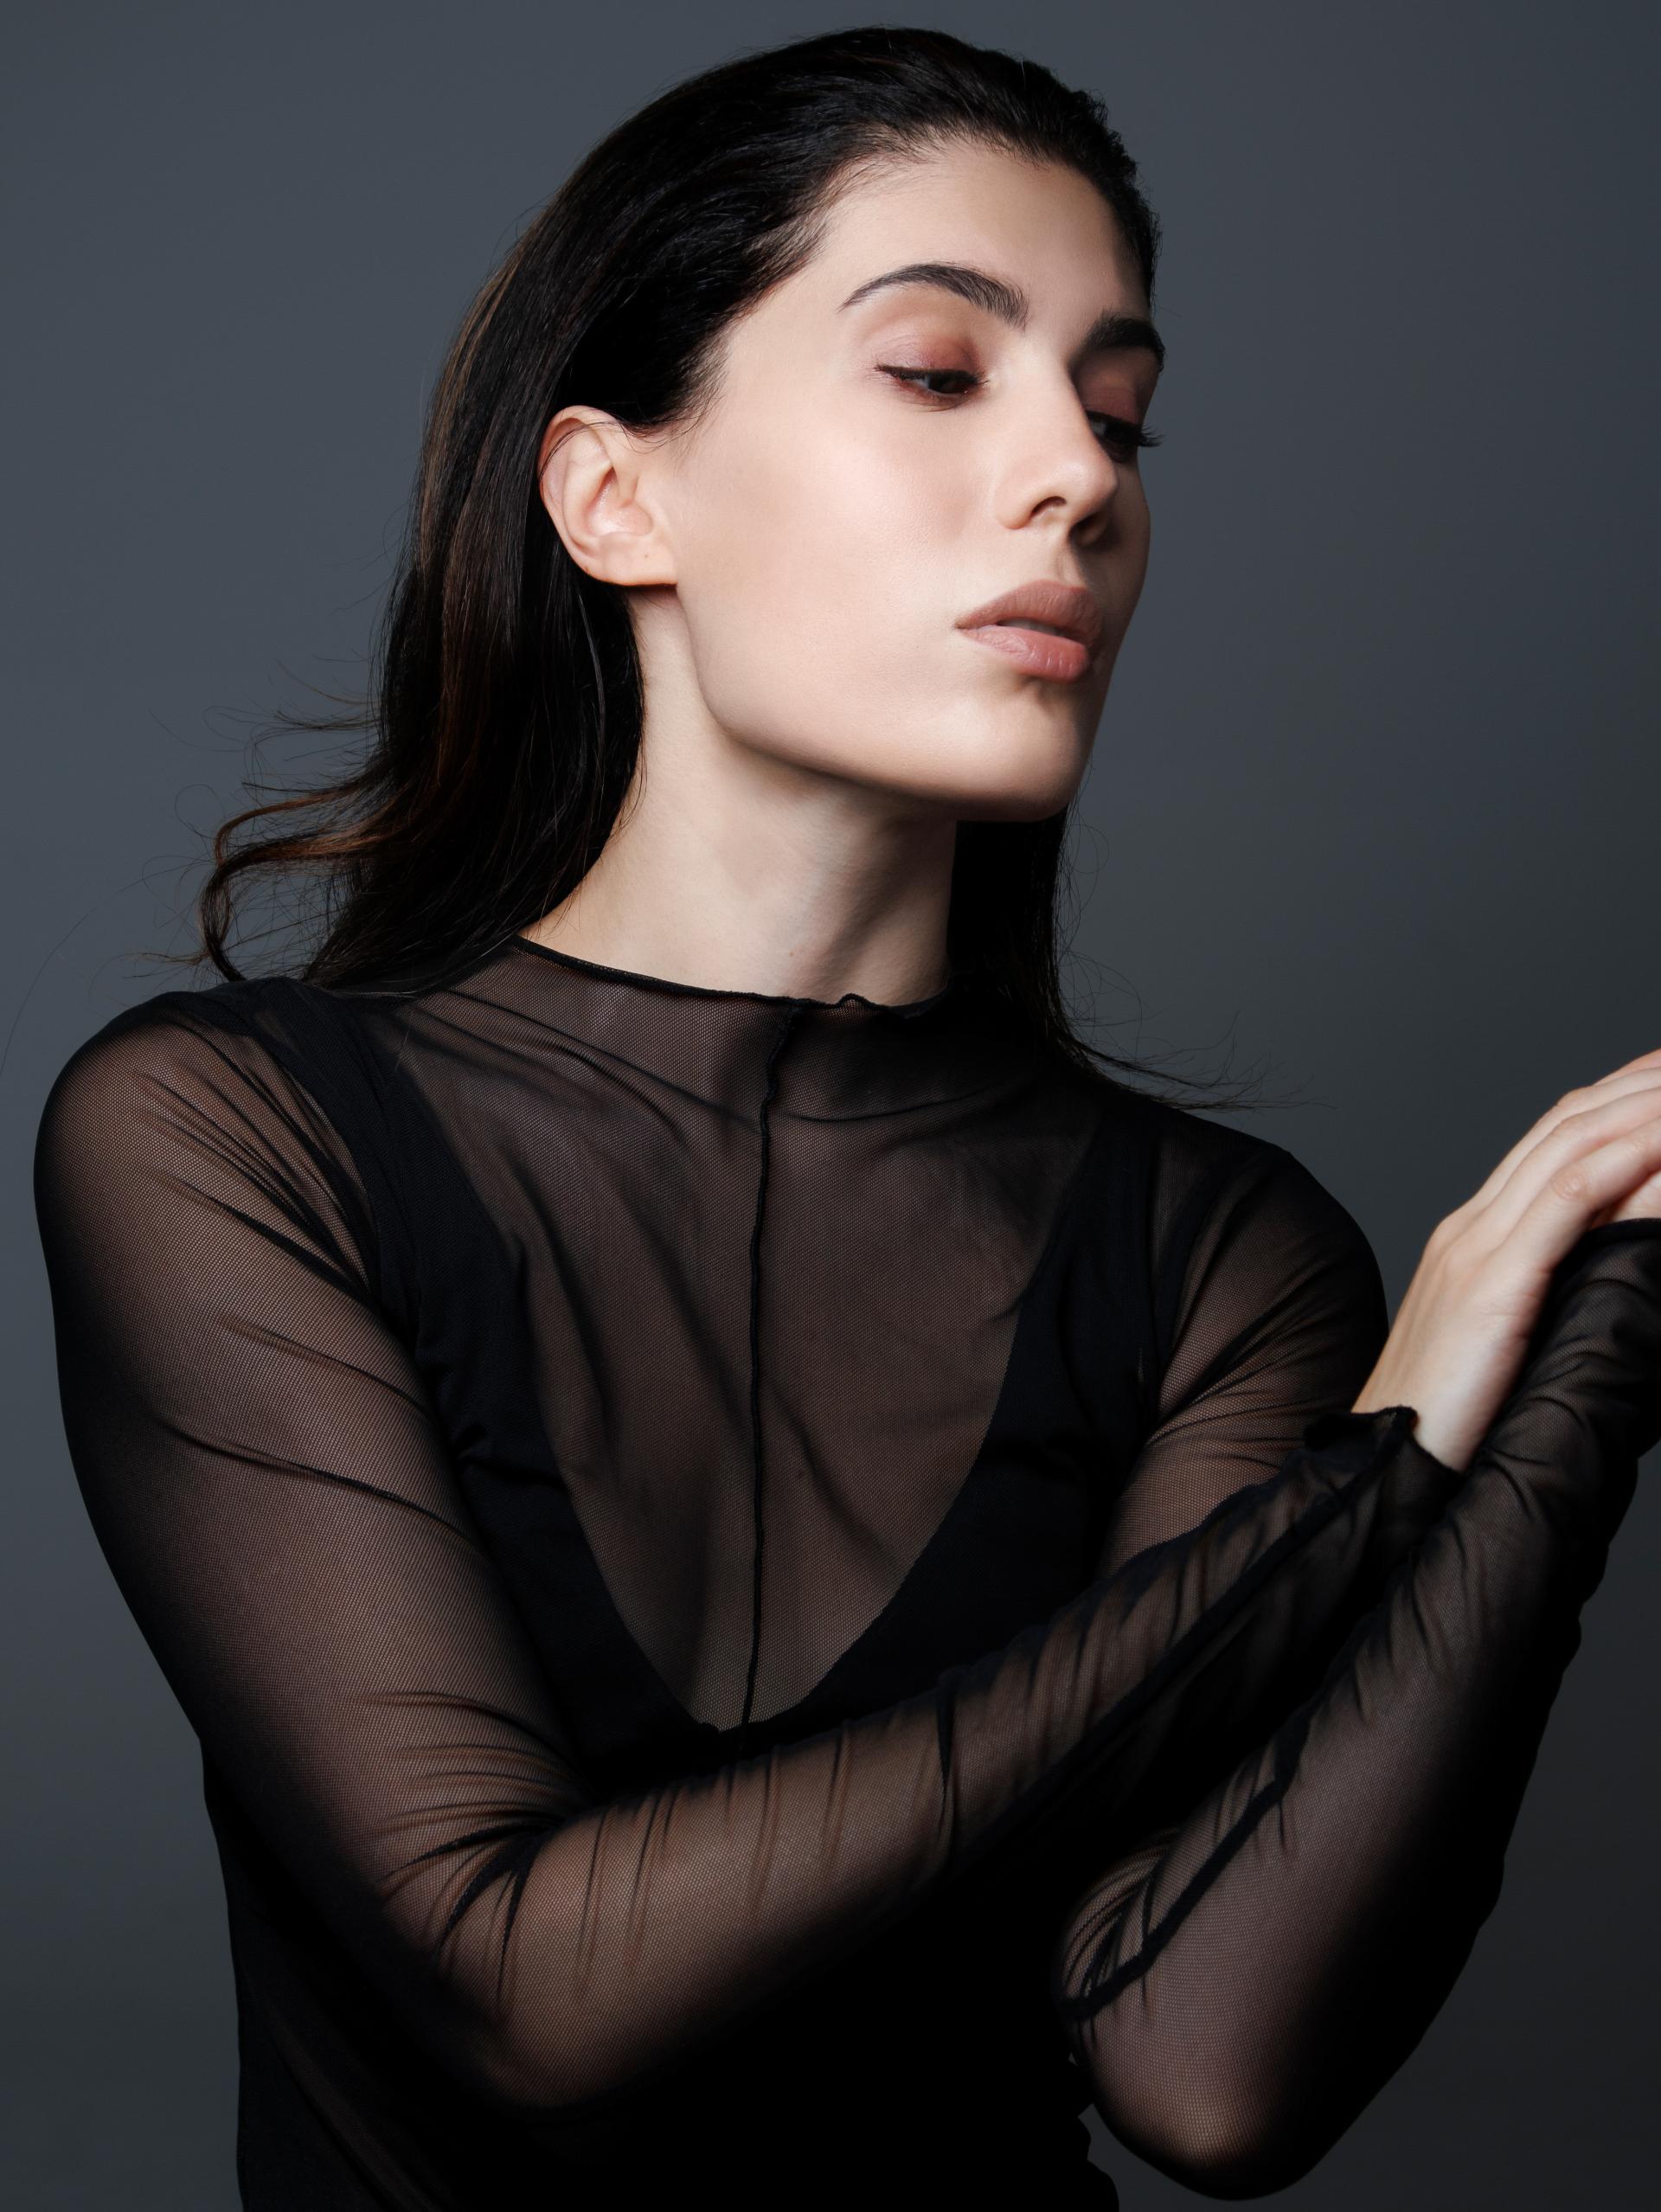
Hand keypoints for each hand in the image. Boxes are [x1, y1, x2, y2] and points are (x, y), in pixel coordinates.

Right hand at [1352, 1047, 1660, 1471]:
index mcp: (1472, 1236)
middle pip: (1567, 1124)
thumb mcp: (1506, 1340)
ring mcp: (1475, 1251)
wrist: (1383, 1464)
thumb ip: (1549, 1293)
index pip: (1554, 1135)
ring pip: (1569, 1149)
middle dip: (1640, 1085)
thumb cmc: (1448, 1420)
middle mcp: (1471, 1227)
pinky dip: (1617, 1166)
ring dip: (1641, 1112)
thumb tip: (1616, 1265)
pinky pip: (1562, 1206)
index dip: (1617, 1094)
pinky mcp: (1491, 1286)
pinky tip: (1658, 1146)